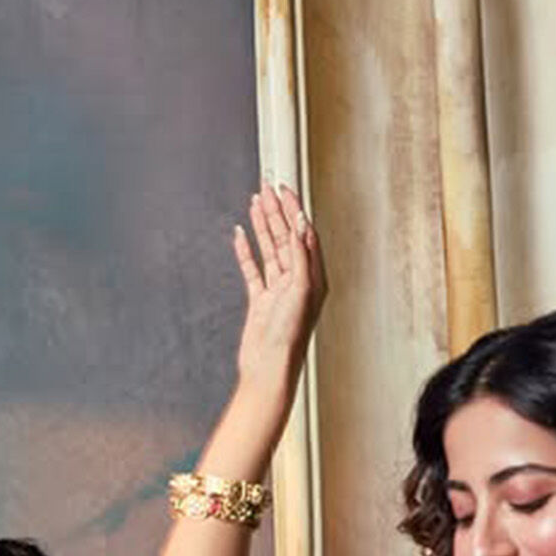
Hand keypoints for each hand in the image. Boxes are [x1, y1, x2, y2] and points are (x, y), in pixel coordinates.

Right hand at [232, 183, 325, 398]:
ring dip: (262, 226)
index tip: (285, 190)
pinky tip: (241, 234)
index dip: (294, 210)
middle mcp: (298, 282)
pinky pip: (253, 269)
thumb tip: (300, 224)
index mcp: (314, 279)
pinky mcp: (261, 301)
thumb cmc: (288, 337)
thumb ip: (300, 256)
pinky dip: (246, 251)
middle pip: (286, 238)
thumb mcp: (300, 290)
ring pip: (270, 249)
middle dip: (277, 211)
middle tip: (267, 187)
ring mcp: (278, 291)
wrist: (268, 368)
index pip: (304, 235)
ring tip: (255, 202)